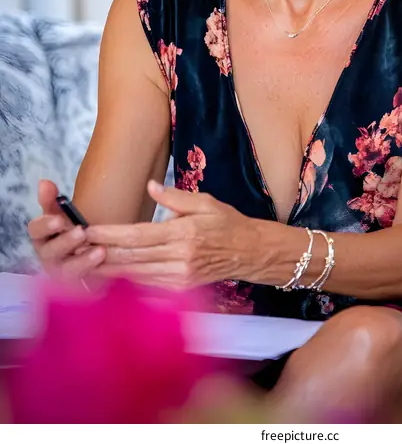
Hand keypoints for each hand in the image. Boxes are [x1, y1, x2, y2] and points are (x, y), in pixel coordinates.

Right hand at [27, 179, 105, 280]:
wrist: (92, 252)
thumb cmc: (73, 230)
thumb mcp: (63, 214)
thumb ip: (53, 200)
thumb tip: (44, 182)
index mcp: (43, 236)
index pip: (36, 230)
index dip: (45, 225)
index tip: (58, 219)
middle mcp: (49, 256)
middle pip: (51, 251)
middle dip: (65, 242)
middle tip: (81, 231)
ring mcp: (62, 273)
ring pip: (67, 270)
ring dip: (82, 261)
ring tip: (99, 250)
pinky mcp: (78, 285)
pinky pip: (84, 284)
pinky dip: (95, 274)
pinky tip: (106, 263)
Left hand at [85, 181, 254, 289]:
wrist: (250, 252)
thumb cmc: (227, 223)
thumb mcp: (205, 202)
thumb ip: (175, 197)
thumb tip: (150, 186)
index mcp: (183, 233)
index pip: (138, 235)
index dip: (110, 234)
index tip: (89, 230)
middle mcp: (180, 258)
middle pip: (132, 258)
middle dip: (102, 252)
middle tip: (76, 247)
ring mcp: (180, 277)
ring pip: (135, 275)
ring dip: (109, 269)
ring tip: (84, 262)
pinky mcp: (181, 289)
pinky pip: (147, 286)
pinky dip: (126, 281)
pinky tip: (110, 276)